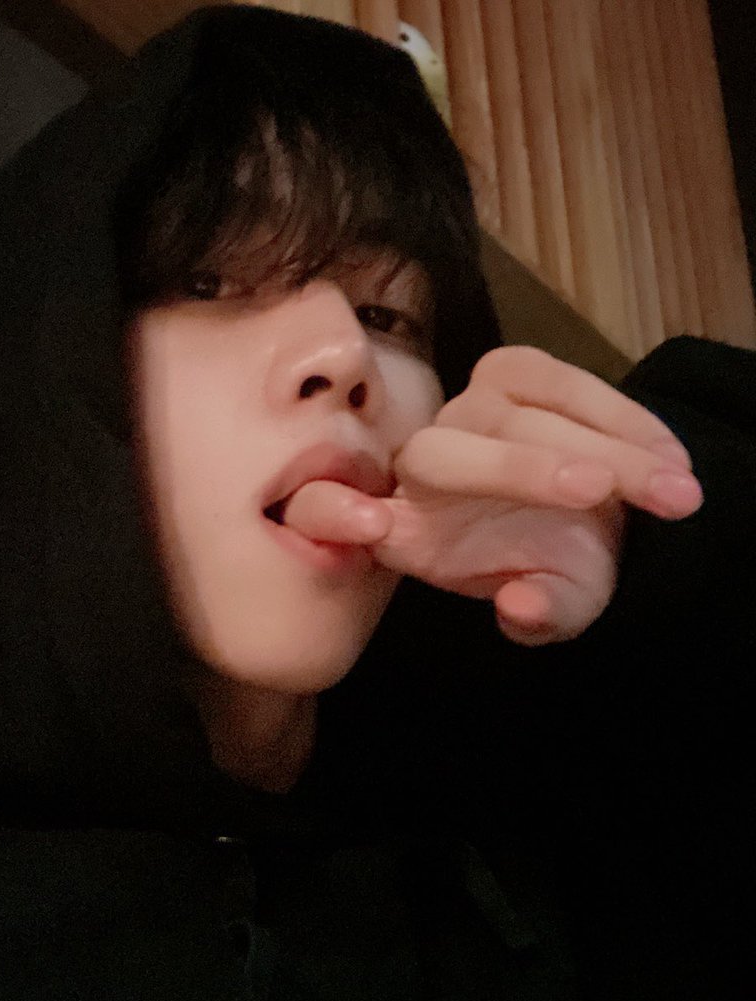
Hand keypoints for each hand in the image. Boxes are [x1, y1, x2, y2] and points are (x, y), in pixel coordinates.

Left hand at [285, 347, 702, 644]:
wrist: (593, 529)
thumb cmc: (555, 574)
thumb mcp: (553, 607)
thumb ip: (539, 615)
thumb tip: (523, 609)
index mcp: (404, 530)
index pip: (334, 516)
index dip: (337, 517)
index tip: (376, 528)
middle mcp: (420, 465)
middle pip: (444, 455)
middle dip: (522, 468)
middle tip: (600, 490)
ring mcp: (463, 412)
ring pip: (515, 415)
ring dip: (602, 445)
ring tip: (674, 491)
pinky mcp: (511, 375)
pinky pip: (559, 381)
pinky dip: (623, 419)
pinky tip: (671, 460)